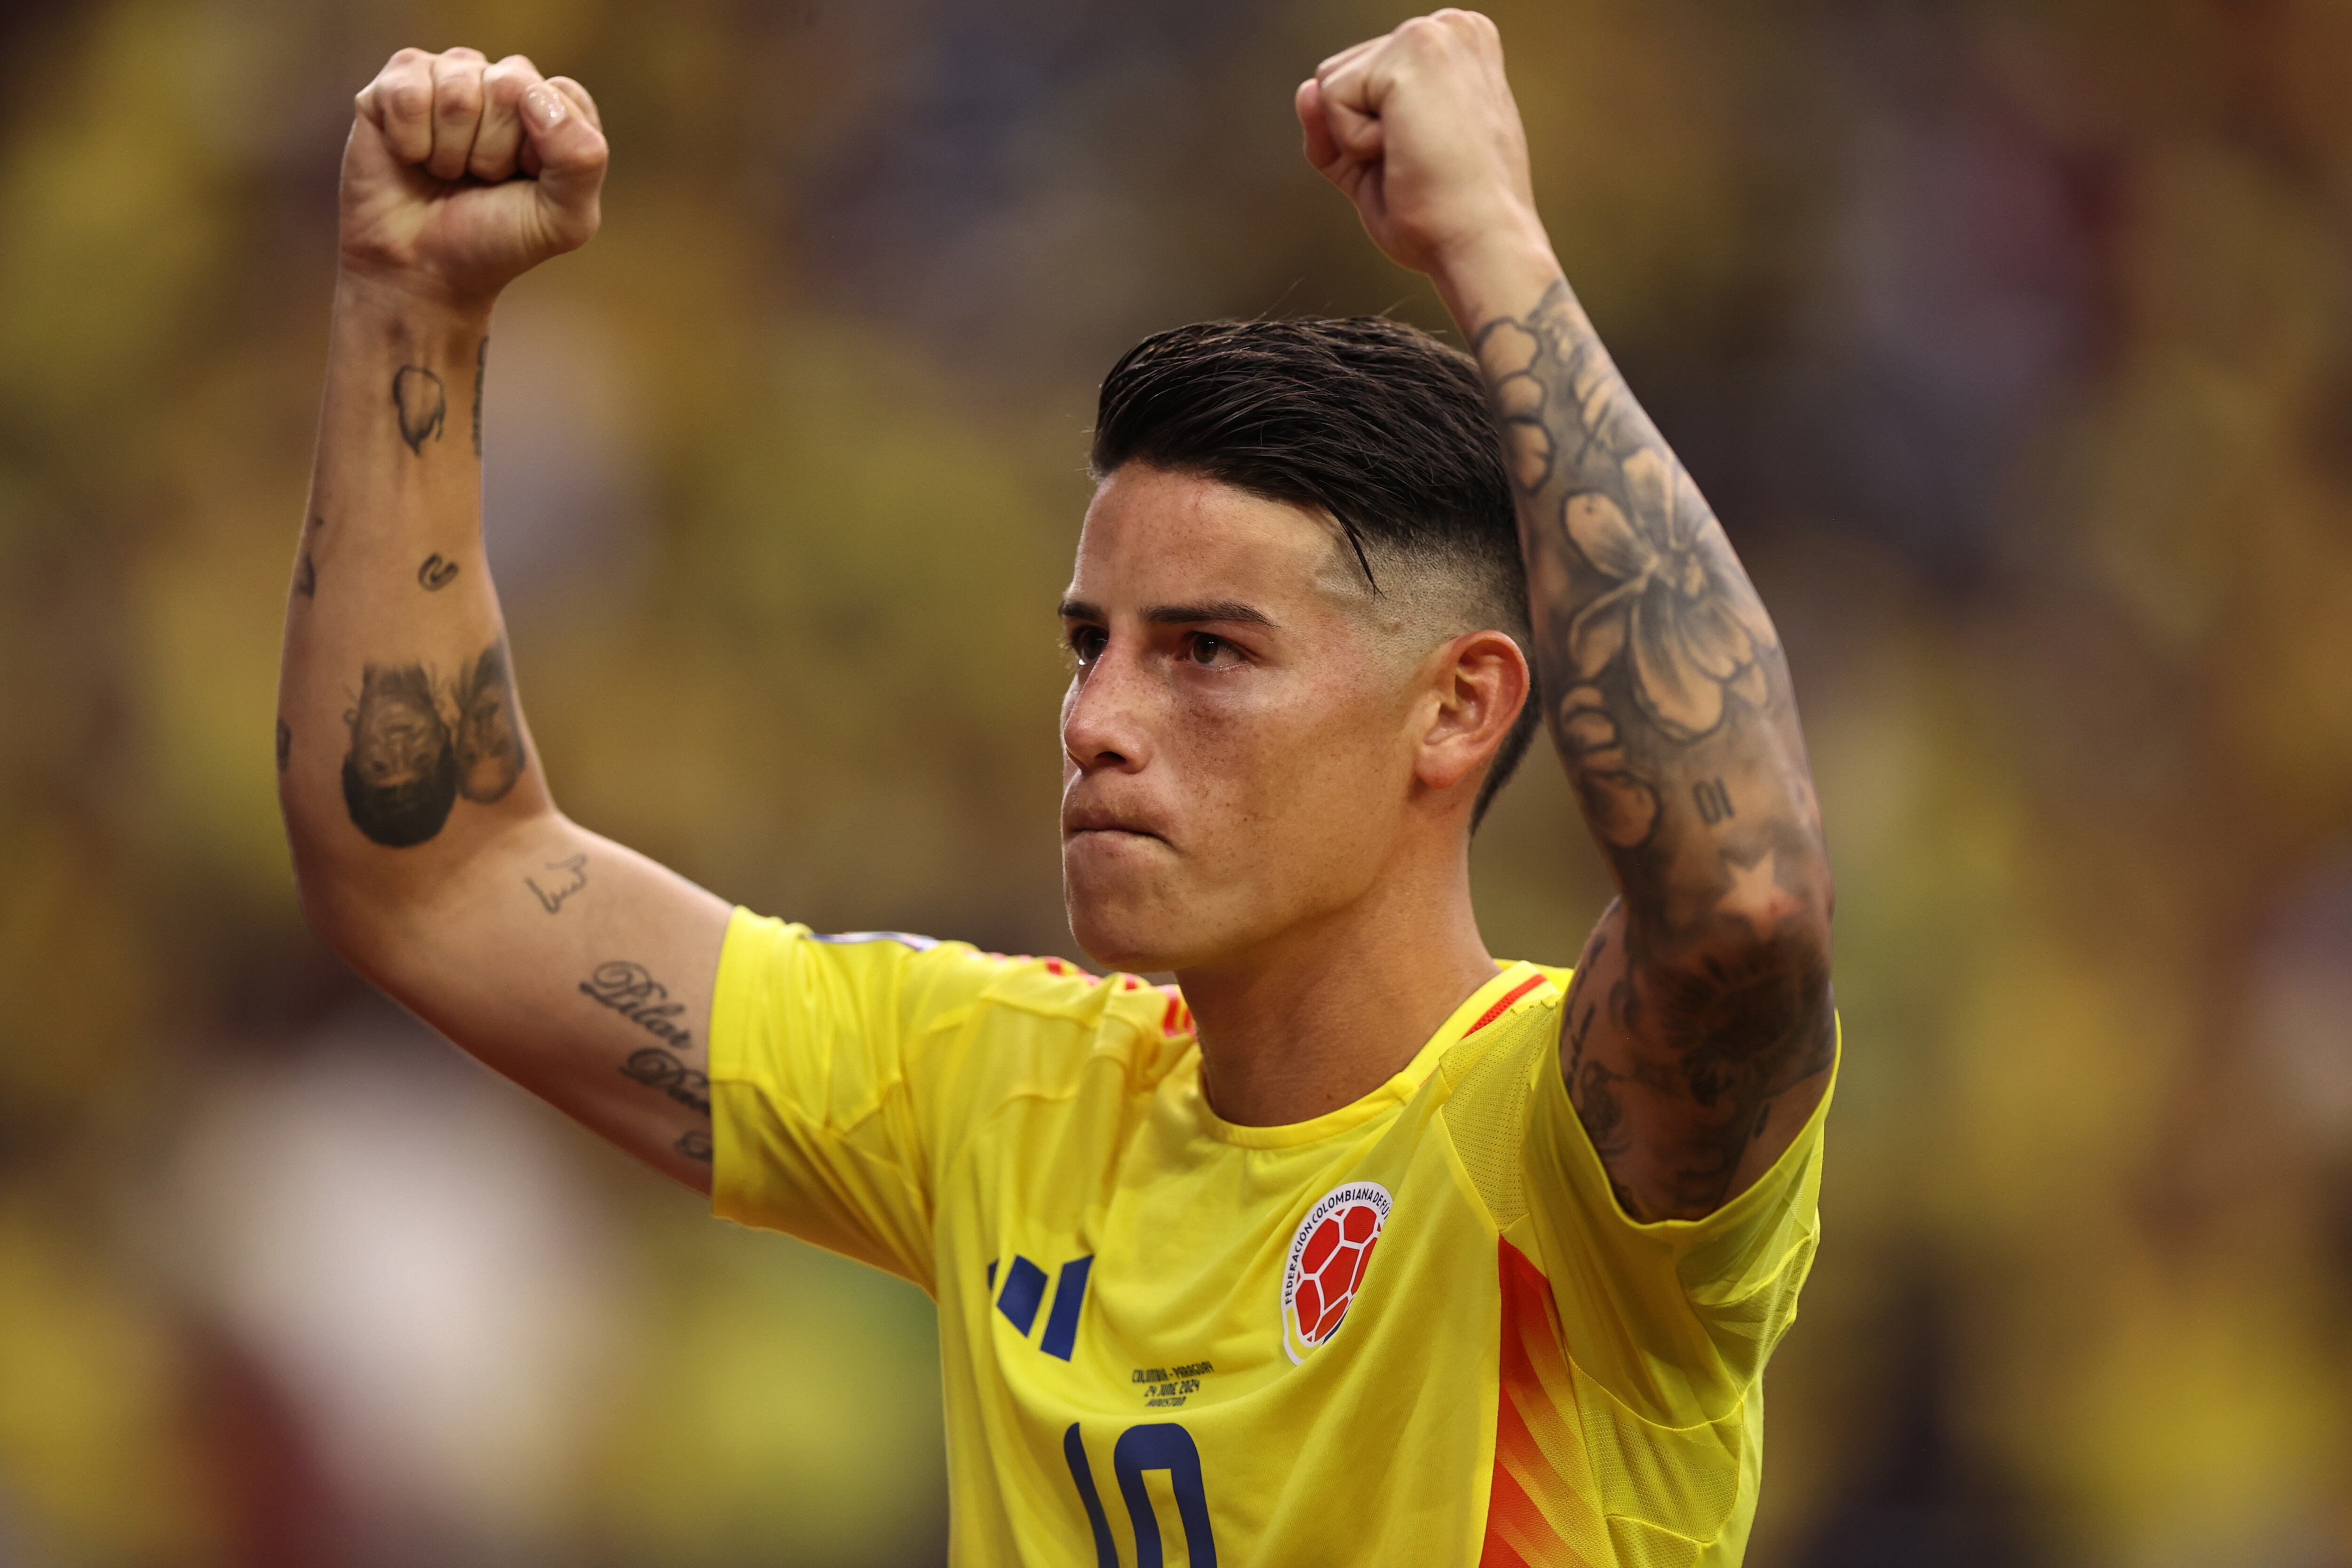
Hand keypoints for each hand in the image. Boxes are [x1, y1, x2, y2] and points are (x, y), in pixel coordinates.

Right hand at [340, 48, 608, 308]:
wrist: (423, 269)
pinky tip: (412, 158)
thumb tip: (535, 94)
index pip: (560, 93)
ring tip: (448, 172)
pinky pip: (407, 94)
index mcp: (552, 109)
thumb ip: (582, 159)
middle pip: (507, 86)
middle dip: (493, 150)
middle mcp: (501, 83)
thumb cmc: (496, 241)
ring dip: (451, 150)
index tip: (526, 180)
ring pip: (456, 90)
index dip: (542, 148)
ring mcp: (447, 77)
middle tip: (481, 180)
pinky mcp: (395, 84)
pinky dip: (410, 141)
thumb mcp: (564, 220)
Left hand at [1297, 10, 1547, 280]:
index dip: (1368, 134)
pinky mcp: (1413, 50)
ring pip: (1331, 85)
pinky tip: (1406, 152)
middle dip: (1358, 133)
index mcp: (1455, 50)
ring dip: (1356, 139)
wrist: (1480, 246)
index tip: (1422, 160)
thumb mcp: (1375, 162)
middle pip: (1341, 76)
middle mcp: (1451, 28)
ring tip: (1415, 156)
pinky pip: (1331, 98)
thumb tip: (1305, 90)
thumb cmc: (1446, 216)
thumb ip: (1336, 123)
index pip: (1362, 80)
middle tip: (1416, 164)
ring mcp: (1436, 33)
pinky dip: (1354, 142)